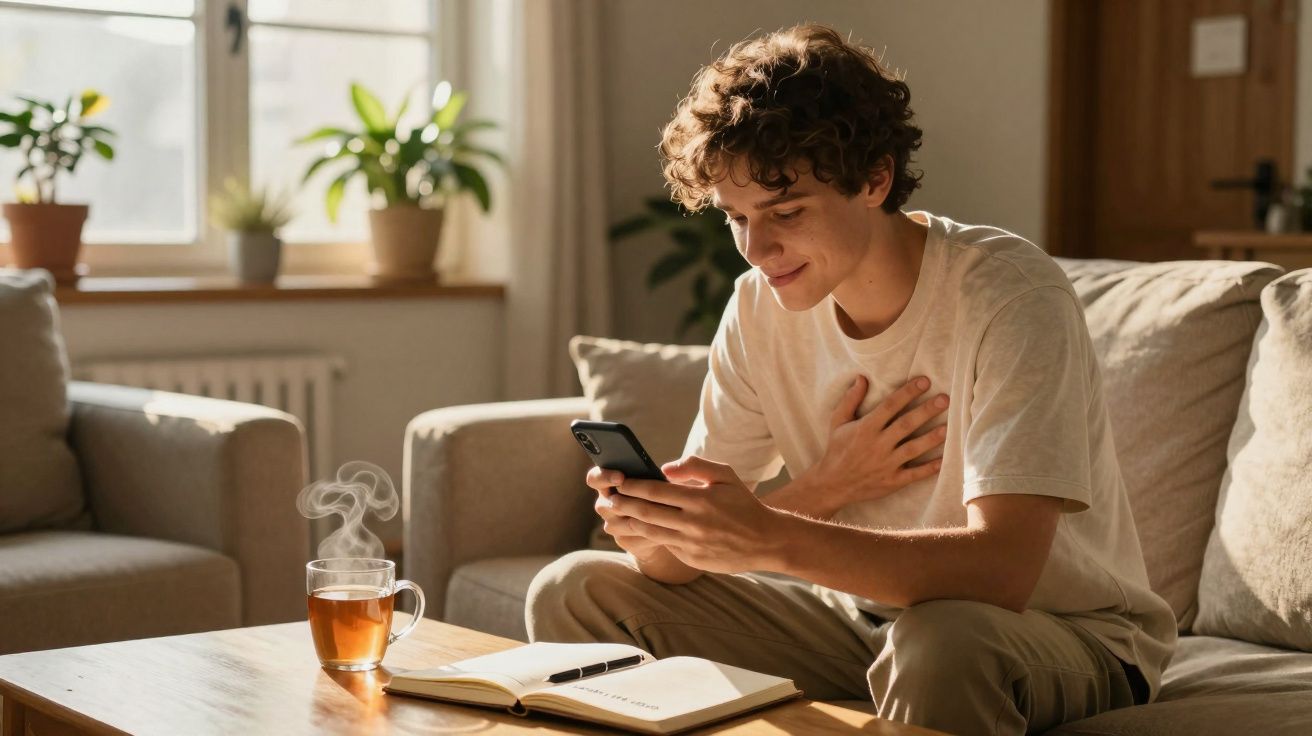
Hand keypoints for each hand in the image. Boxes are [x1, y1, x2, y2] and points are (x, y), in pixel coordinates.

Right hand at [585, 465, 668, 560]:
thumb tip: (667, 471)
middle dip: (624, 501)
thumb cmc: (661, 493)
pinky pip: (634, 537)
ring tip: (663, 513)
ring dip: (642, 518)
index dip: (604, 477)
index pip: (594, 478)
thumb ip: (658, 475)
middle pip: (603, 505)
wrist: (667, 524)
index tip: (620, 477)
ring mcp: (613, 525)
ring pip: (620, 523)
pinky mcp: (624, 541)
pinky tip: (667, 528)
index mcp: (608, 483)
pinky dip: (651, 532)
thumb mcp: (658, 480)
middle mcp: (605, 504)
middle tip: (644, 498)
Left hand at [608, 457, 790, 573]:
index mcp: (701, 499)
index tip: (619, 480)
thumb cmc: (743, 504)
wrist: (765, 541)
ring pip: (651, 532)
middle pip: (647, 512)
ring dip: (629, 522)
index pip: (657, 491)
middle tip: (608, 498)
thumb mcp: (726, 475)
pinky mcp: (691, 559)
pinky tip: (637, 529)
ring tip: (615, 514)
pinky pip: (665, 545)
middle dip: (623, 504)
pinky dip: (648, 536)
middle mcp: (694, 523)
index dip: (633, 485)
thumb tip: (664, 469)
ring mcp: (691, 543)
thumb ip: (695, 466)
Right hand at [802, 375, 947, 509]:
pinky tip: (944, 460)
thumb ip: (850, 400)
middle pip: (906, 425)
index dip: (908, 392)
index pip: (890, 406)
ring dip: (931, 438)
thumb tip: (862, 378)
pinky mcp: (892, 481)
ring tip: (948, 428)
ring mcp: (886, 464)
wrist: (832, 484)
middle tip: (944, 399)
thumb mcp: (837, 422)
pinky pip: (914, 474)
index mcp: (865, 428)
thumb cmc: (837, 449)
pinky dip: (929, 469)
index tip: (924, 381)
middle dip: (926, 411)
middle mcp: (877, 445)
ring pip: (913, 448)